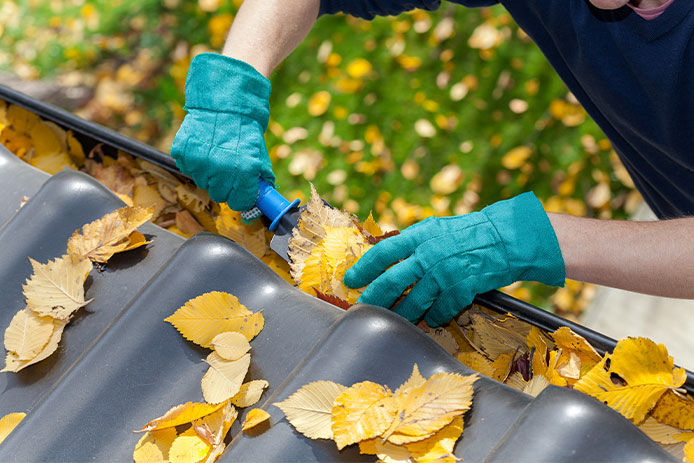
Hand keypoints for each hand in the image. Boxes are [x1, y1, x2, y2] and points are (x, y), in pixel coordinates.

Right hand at [170, 53, 274, 210]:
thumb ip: (258, 180)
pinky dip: (194, 162)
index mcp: (244, 171)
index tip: (240, 192)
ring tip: (215, 154)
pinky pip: (188, 169)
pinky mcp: (183, 153)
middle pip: (219, 195)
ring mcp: (200, 162)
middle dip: (224, 186)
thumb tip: (260, 204)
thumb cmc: (244, 130)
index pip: (240, 202)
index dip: (241, 198)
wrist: (224, 101)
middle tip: (227, 169)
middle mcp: (221, 169)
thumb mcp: (258, 154)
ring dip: (208, 174)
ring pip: (202, 183)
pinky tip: (203, 147)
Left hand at [344, 192, 564, 325]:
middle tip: (363, 308)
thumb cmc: (466, 233)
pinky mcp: (461, 289)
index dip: (364, 268)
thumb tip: (386, 259)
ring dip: (402, 315)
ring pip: (414, 303)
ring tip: (393, 320)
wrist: (504, 238)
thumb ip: (411, 243)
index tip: (351, 280)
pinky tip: (431, 318)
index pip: (383, 253)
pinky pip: (439, 311)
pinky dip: (433, 317)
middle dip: (374, 299)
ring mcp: (444, 273)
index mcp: (419, 235)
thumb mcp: (434, 229)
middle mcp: (428, 254)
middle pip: (392, 282)